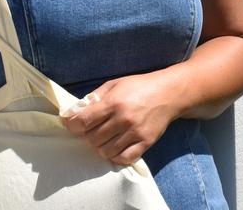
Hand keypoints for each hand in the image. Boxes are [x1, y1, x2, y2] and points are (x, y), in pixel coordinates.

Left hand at [62, 74, 178, 164]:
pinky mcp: (145, 142)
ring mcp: (135, 132)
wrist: (169, 93)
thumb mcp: (115, 84)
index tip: (73, 125)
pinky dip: (116, 156)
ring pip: (105, 151)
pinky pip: (124, 158)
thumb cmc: (139, 86)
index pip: (83, 121)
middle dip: (89, 135)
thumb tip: (74, 112)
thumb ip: (94, 97)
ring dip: (101, 146)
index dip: (73, 125)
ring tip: (106, 138)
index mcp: (113, 102)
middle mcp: (123, 119)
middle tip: (94, 129)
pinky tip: (116, 147)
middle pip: (92, 138)